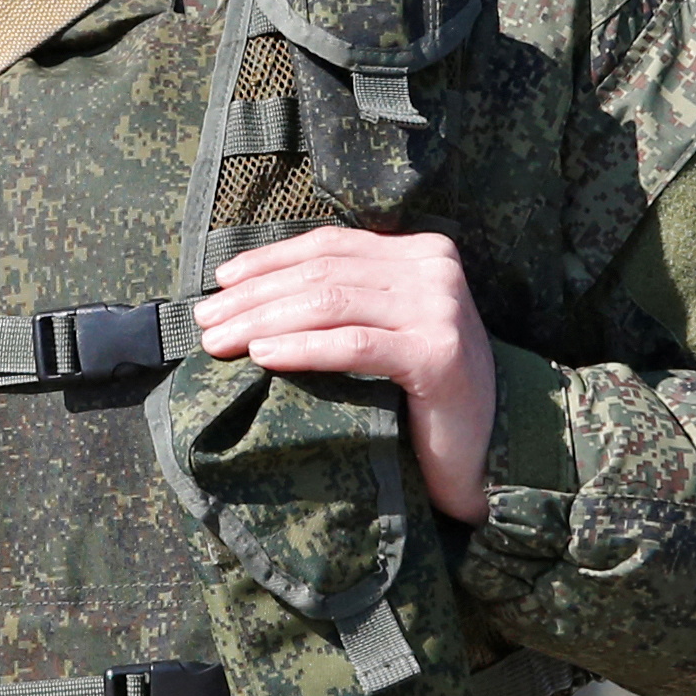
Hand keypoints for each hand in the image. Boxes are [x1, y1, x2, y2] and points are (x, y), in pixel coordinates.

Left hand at [190, 227, 498, 524]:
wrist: (490, 449)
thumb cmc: (426, 394)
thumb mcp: (391, 329)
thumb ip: (349, 299)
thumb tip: (254, 291)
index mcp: (424, 252)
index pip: (331, 245)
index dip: (270, 260)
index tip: (221, 281)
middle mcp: (436, 270)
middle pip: (325, 273)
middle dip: (255, 295)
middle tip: (205, 320)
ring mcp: (440, 310)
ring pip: (331, 304)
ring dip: (264, 321)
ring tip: (220, 341)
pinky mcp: (436, 355)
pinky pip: (353, 345)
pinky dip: (301, 348)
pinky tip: (262, 356)